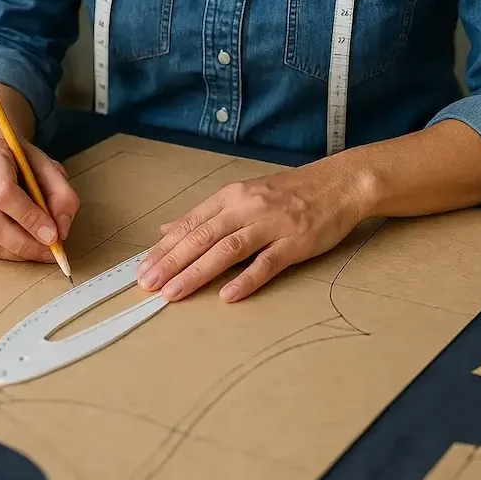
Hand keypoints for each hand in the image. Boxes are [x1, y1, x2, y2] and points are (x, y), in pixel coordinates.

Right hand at [0, 138, 79, 261]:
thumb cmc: (23, 161)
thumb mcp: (50, 167)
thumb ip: (62, 195)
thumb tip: (61, 231)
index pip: (3, 193)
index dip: (29, 218)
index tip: (52, 234)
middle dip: (25, 242)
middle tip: (50, 250)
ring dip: (18, 252)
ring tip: (41, 251)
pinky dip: (8, 252)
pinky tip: (25, 248)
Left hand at [136, 152, 371, 302]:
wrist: (339, 184)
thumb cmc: (291, 192)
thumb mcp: (244, 196)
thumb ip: (207, 215)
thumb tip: (168, 229)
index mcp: (232, 196)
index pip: (190, 223)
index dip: (164, 247)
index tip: (142, 269)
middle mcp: (248, 207)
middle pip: (203, 236)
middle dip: (172, 262)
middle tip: (148, 285)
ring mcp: (272, 224)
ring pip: (228, 249)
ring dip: (198, 272)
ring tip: (174, 293)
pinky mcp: (296, 241)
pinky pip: (267, 262)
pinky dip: (246, 279)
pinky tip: (228, 295)